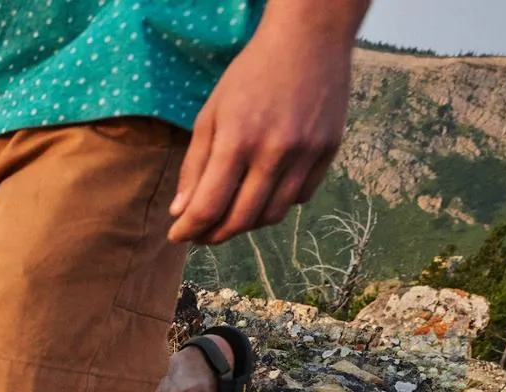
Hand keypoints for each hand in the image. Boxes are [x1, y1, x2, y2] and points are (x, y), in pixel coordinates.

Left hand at [168, 9, 361, 245]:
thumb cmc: (250, 75)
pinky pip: (299, 197)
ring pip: (272, 215)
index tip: (177, 236)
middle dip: (215, 235)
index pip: (209, 206)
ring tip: (230, 215)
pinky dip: (277, 204)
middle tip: (201, 235)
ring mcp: (306, 154)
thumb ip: (195, 165)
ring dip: (246, 224)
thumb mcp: (211, 113)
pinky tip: (263, 192)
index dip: (189, 229)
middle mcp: (274, 152)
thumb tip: (181, 212)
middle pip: (241, 220)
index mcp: (237, 140)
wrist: (308, 40)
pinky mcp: (328, 152)